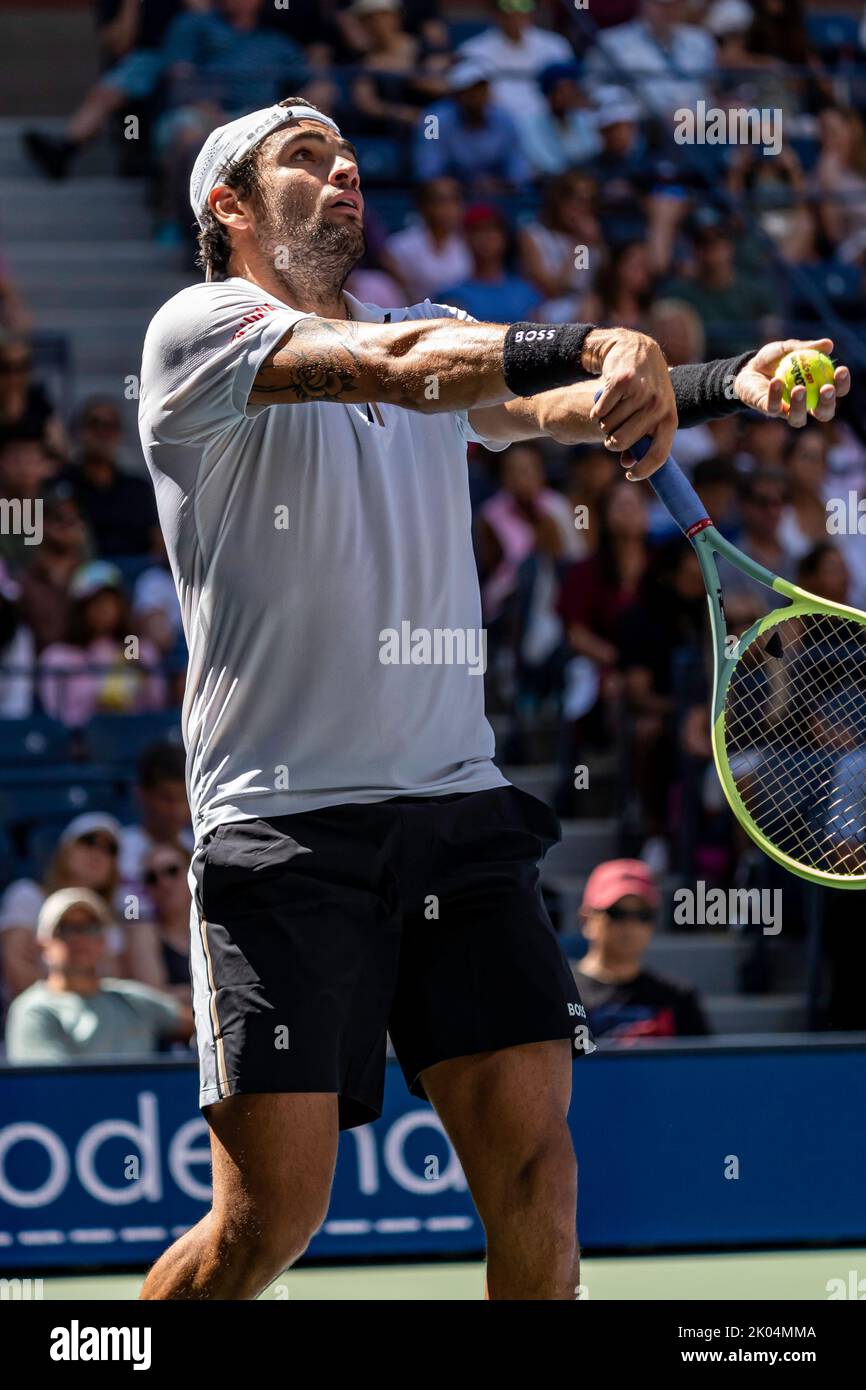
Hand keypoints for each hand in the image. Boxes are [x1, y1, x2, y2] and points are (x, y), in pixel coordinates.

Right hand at [586, 328, 677, 477]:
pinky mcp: (623, 381)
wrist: (634, 349)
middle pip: (622, 442)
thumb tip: (628, 465)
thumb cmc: (643, 388)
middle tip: (611, 435)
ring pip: (609, 426)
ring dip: (604, 422)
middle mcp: (658, 406)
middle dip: (611, 442)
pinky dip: (597, 408)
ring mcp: (641, 393)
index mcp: (669, 417)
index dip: (644, 470)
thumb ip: (641, 438)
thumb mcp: (650, 412)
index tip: (629, 476)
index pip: (659, 453)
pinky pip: (600, 410)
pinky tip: (605, 398)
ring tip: (612, 409)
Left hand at [734, 337, 849, 425]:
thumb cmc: (771, 360)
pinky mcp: (768, 411)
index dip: (841, 384)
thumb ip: (806, 347)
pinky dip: (775, 395)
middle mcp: (804, 406)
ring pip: (798, 419)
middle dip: (828, 403)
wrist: (745, 368)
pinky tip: (776, 381)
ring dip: (800, 405)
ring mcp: (786, 411)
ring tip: (799, 388)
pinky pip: (773, 407)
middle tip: (826, 388)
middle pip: (823, 413)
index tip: (841, 370)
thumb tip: (829, 344)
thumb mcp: (788, 348)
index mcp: (815, 391)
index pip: (835, 391)